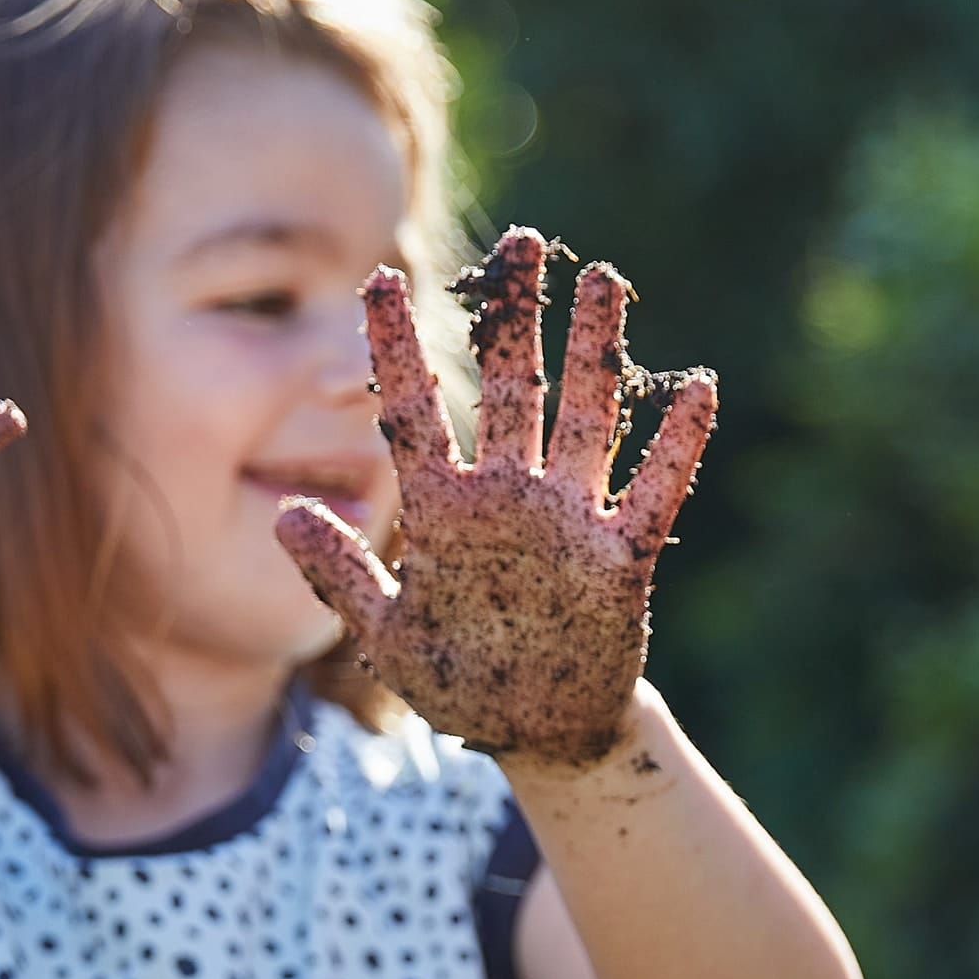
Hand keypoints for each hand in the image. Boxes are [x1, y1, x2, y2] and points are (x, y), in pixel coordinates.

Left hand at [275, 226, 717, 768]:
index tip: (375, 280)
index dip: (393, 347)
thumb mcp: (388, 638)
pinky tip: (697, 389)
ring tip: (601, 280)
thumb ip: (340, 576)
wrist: (538, 735)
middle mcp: (508, 499)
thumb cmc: (462, 685)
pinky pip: (651, 492)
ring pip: (584, 419)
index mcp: (445, 511)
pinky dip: (675, 446)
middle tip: (522, 242)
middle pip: (513, 389)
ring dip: (595, 353)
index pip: (413, 412)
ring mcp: (566, 522)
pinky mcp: (619, 558)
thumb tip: (282, 514)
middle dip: (516, 318)